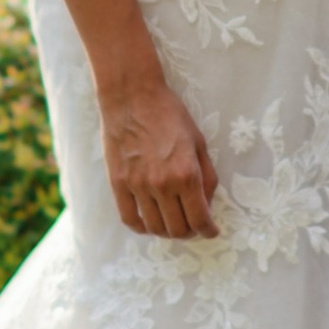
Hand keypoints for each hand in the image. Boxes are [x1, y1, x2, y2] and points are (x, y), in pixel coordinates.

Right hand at [98, 69, 220, 237]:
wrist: (132, 96)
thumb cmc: (169, 114)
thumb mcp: (199, 142)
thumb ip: (207, 176)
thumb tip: (207, 203)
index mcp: (187, 174)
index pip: (200, 219)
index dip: (208, 230)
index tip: (211, 231)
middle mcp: (162, 185)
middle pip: (178, 229)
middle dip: (190, 232)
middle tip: (192, 226)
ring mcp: (138, 186)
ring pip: (155, 227)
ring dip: (168, 231)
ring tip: (172, 224)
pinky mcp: (118, 184)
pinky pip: (130, 219)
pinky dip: (142, 227)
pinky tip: (149, 223)